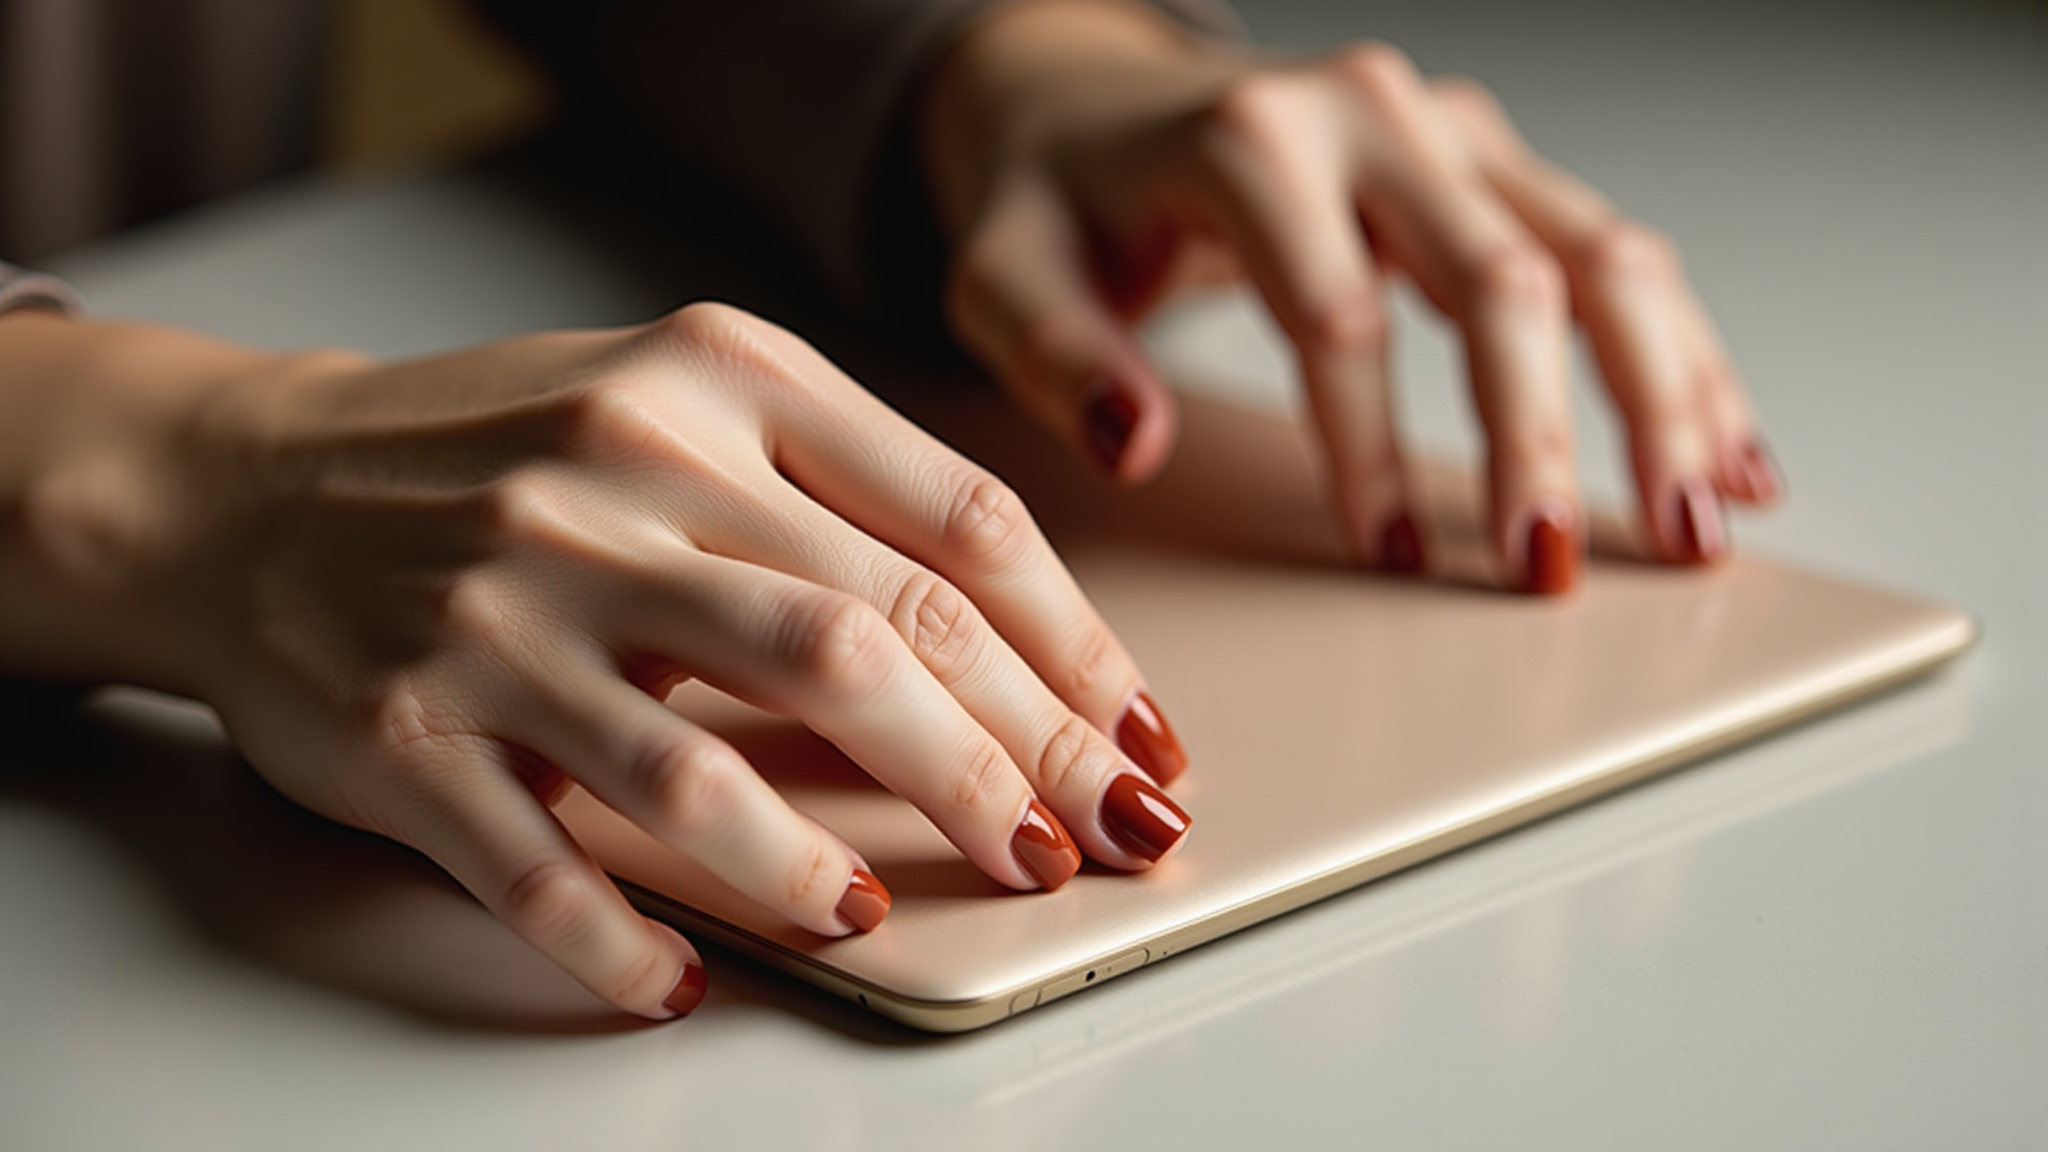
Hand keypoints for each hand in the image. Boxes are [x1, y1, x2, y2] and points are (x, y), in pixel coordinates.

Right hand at [0, 304, 1190, 1018]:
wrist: (245, 483)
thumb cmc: (502, 455)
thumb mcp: (681, 400)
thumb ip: (840, 492)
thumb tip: (1028, 661)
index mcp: (719, 382)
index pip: (954, 524)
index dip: (1075, 650)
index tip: (1139, 735)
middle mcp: (617, 479)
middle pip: (865, 642)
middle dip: (1009, 766)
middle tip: (1084, 844)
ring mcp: (503, 609)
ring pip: (706, 762)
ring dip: (824, 858)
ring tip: (892, 910)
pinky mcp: (405, 728)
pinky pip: (536, 862)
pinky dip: (620, 938)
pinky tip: (684, 979)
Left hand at [919, 0, 1781, 591]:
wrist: (1094, 106)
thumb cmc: (1058, 202)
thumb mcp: (1006, 275)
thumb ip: (1055, 353)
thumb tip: (1131, 438)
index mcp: (1253, 139)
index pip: (1337, 309)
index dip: (1370, 443)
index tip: (1395, 553)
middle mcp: (1374, 116)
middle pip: (1501, 276)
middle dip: (1541, 434)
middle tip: (1550, 567)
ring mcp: (1449, 133)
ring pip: (1598, 252)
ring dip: (1658, 393)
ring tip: (1691, 524)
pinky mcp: (1492, 164)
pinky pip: (1615, 251)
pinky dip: (1680, 355)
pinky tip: (1725, 452)